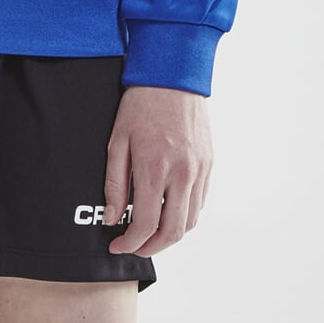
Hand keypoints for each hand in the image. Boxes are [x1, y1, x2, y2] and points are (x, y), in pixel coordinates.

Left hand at [103, 84, 212, 256]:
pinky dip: (185, 217)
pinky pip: (200, 203)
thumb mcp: (117, 139)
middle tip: (133, 246)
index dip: (130, 243)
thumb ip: (116, 183)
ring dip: (170, 236)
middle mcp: (183, 174)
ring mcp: (200, 170)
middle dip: (151, 248)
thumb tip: (114, 217)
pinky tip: (169, 212)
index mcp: (155, 167)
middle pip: (172, 232)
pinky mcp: (210, 164)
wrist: (172, 74)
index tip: (117, 245)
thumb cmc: (140, 103)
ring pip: (191, 222)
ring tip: (150, 233)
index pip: (146, 224)